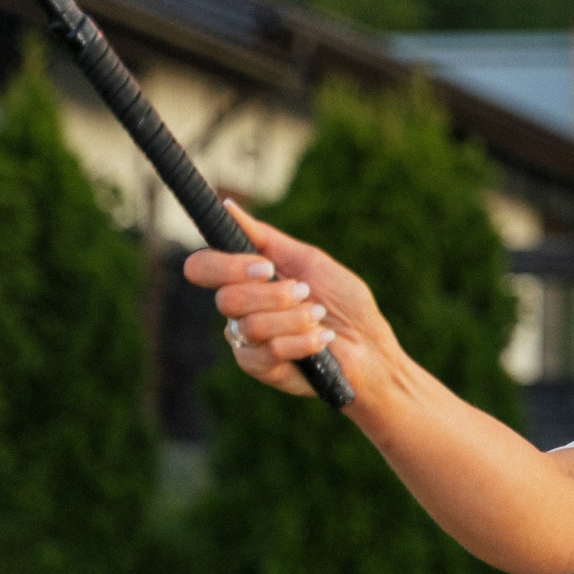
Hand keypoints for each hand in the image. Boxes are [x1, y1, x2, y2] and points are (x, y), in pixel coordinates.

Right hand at [184, 205, 397, 405]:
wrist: (370, 346)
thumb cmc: (343, 302)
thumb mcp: (308, 262)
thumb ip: (265, 238)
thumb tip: (227, 206)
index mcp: (244, 280)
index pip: (203, 267)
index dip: (227, 266)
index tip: (266, 267)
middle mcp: (238, 309)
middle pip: (225, 299)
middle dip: (274, 295)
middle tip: (305, 293)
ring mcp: (246, 340)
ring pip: (250, 325)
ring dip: (296, 318)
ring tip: (320, 316)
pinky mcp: (260, 368)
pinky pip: (267, 352)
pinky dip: (303, 341)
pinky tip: (323, 339)